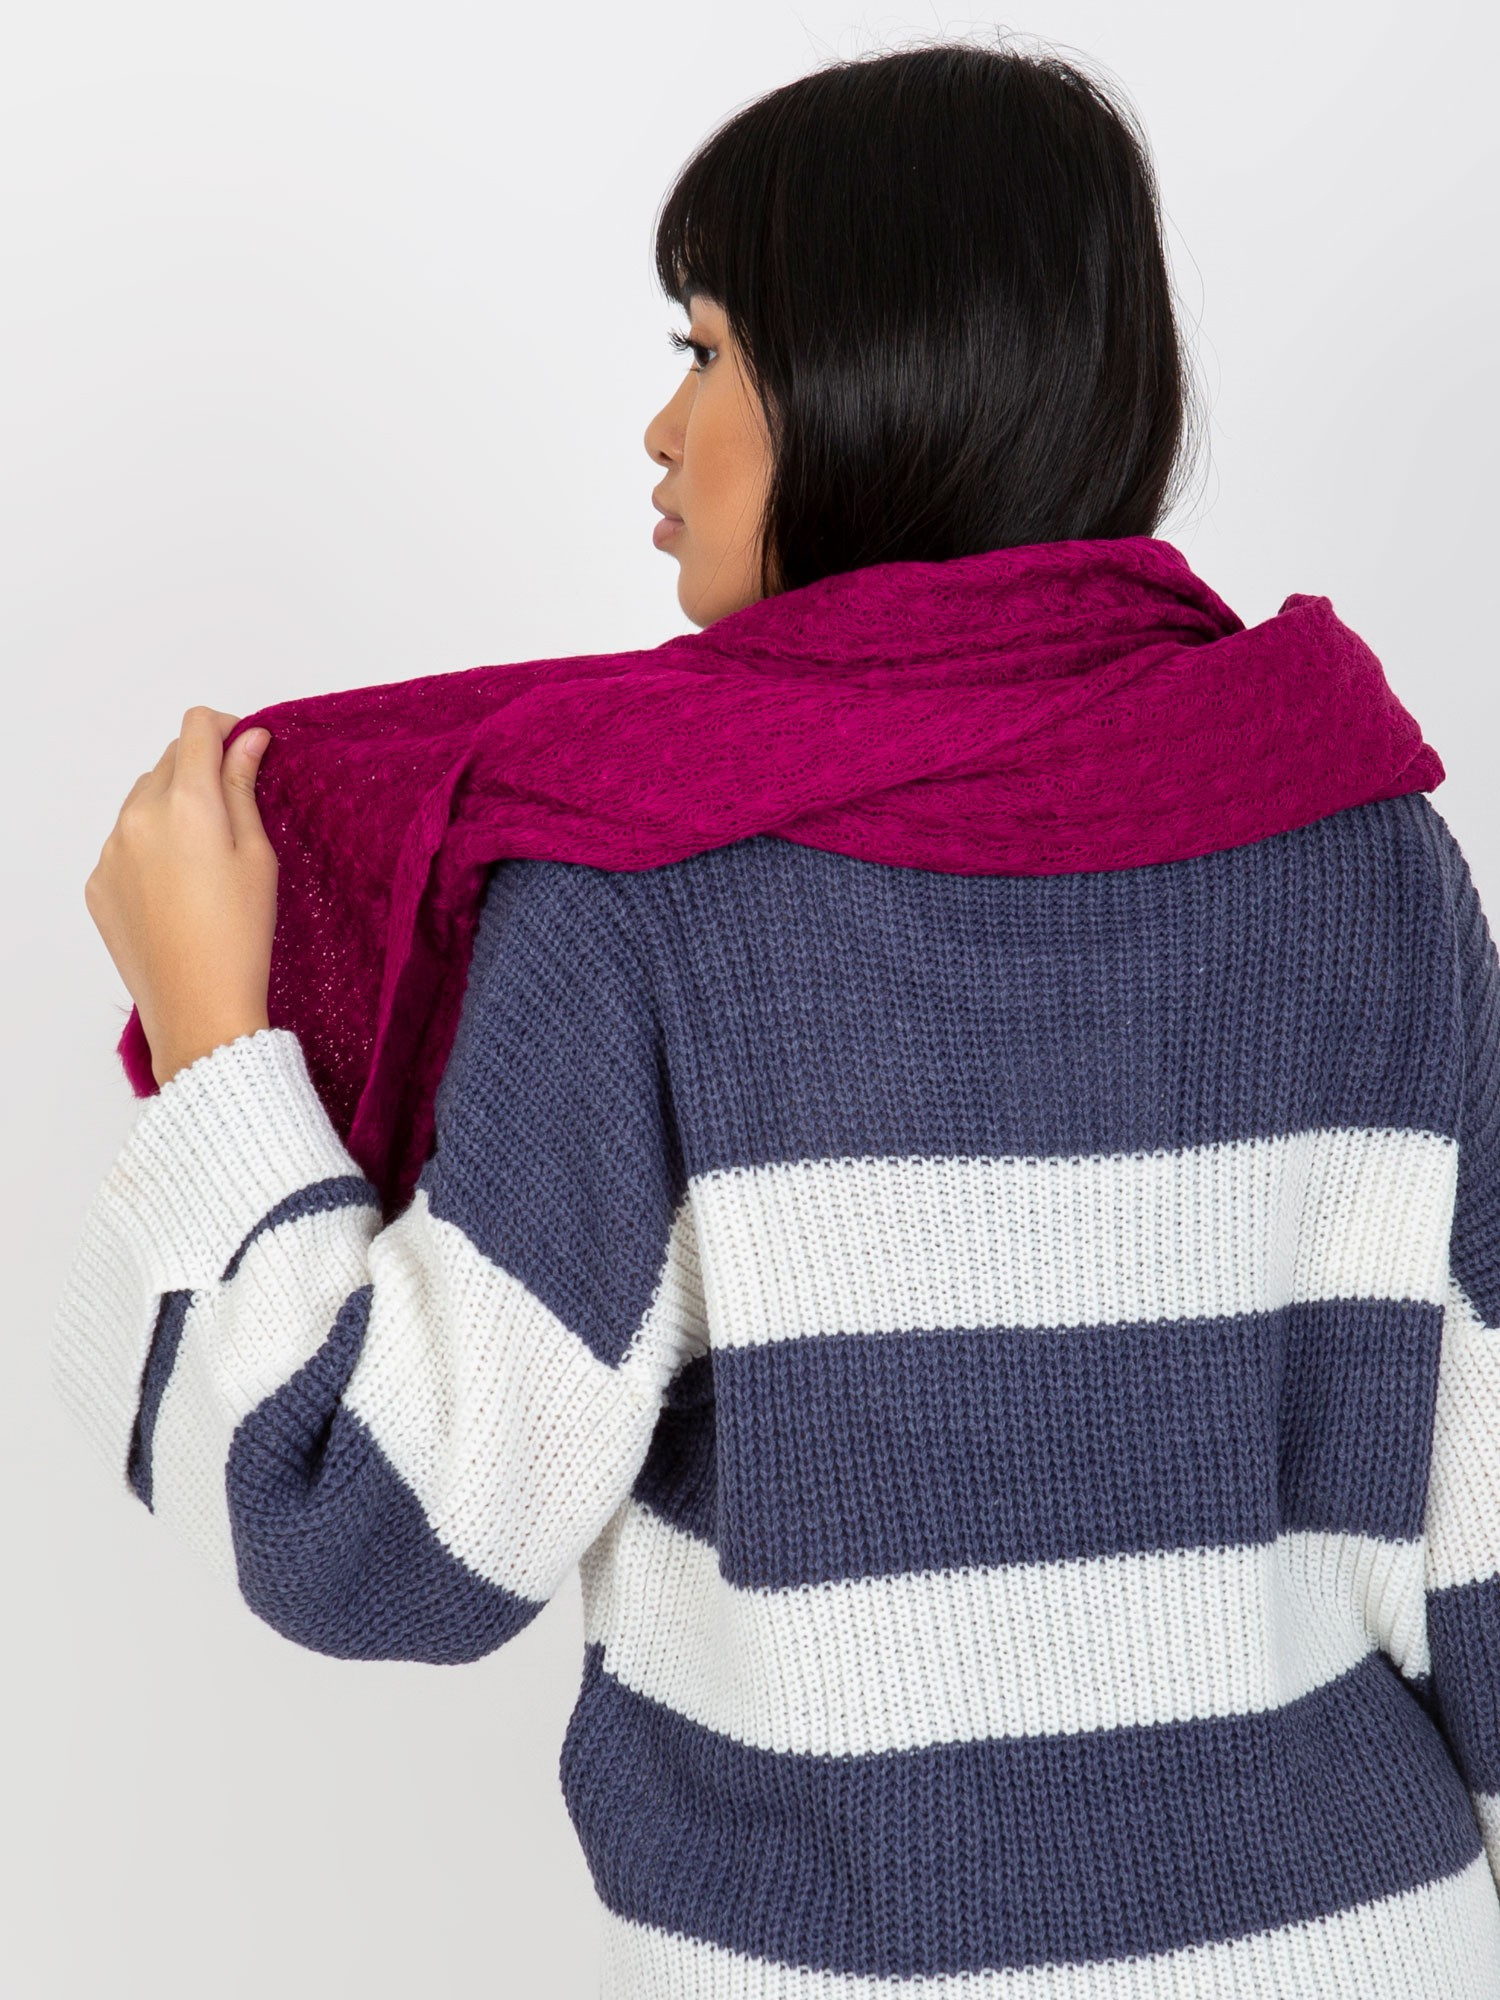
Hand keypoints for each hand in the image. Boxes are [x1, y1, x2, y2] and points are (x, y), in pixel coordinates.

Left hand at [85, 706, 277, 1087]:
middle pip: (168, 761)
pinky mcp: (97, 882)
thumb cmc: (241, 937)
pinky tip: (178, 887)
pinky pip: (123, 842)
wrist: (198, 1008)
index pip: (196, 728)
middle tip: (235, 810)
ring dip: (172, 807)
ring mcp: (110, 850)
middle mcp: (138, 817)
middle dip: (201, 769)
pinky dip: (149, 846)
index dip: (226, 728)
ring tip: (205, 857)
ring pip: (142, 801)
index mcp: (187, 804)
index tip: (246, 748)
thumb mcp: (257, 856)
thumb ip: (244, 788)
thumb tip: (247, 740)